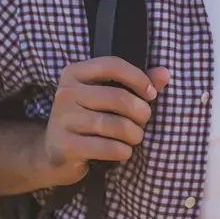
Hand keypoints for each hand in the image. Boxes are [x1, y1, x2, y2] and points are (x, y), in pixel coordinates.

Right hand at [37, 57, 170, 185]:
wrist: (55, 153)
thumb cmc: (90, 116)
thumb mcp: (109, 94)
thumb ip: (139, 81)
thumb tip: (165, 74)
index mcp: (75, 73)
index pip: (112, 65)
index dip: (138, 77)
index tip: (151, 93)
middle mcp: (65, 93)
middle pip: (117, 97)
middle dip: (140, 111)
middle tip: (145, 119)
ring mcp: (62, 120)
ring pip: (113, 125)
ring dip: (134, 133)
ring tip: (136, 136)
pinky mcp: (65, 147)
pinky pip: (105, 147)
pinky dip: (122, 150)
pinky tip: (124, 151)